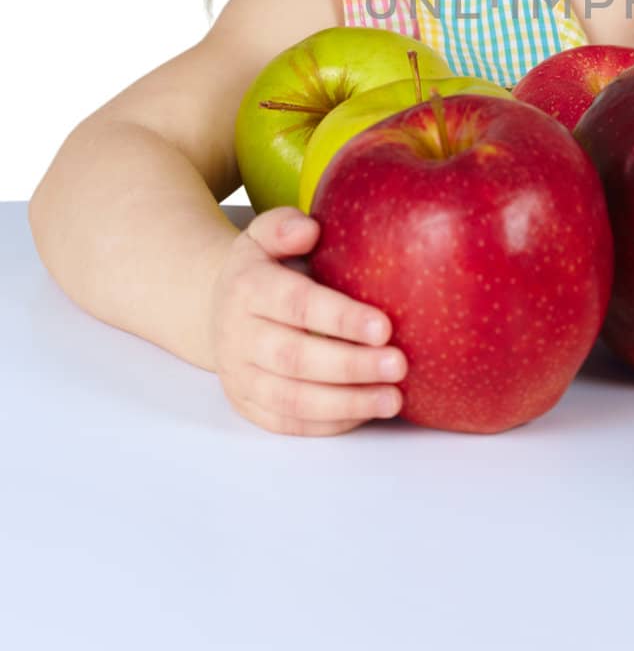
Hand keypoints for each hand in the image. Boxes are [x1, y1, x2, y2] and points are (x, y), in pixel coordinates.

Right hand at [209, 206, 407, 435]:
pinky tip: (368, 411)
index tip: (383, 327)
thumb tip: (308, 230)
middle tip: (399, 364)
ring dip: (346, 402)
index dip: (340, 318)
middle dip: (350, 365)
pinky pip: (289, 423)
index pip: (294, 305)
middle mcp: (238, 336)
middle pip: (294, 358)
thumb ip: (283, 227)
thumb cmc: (263, 269)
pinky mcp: (249, 405)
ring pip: (292, 400)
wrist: (218, 308)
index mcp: (247, 289)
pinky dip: (330, 422)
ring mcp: (241, 376)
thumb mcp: (264, 236)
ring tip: (394, 398)